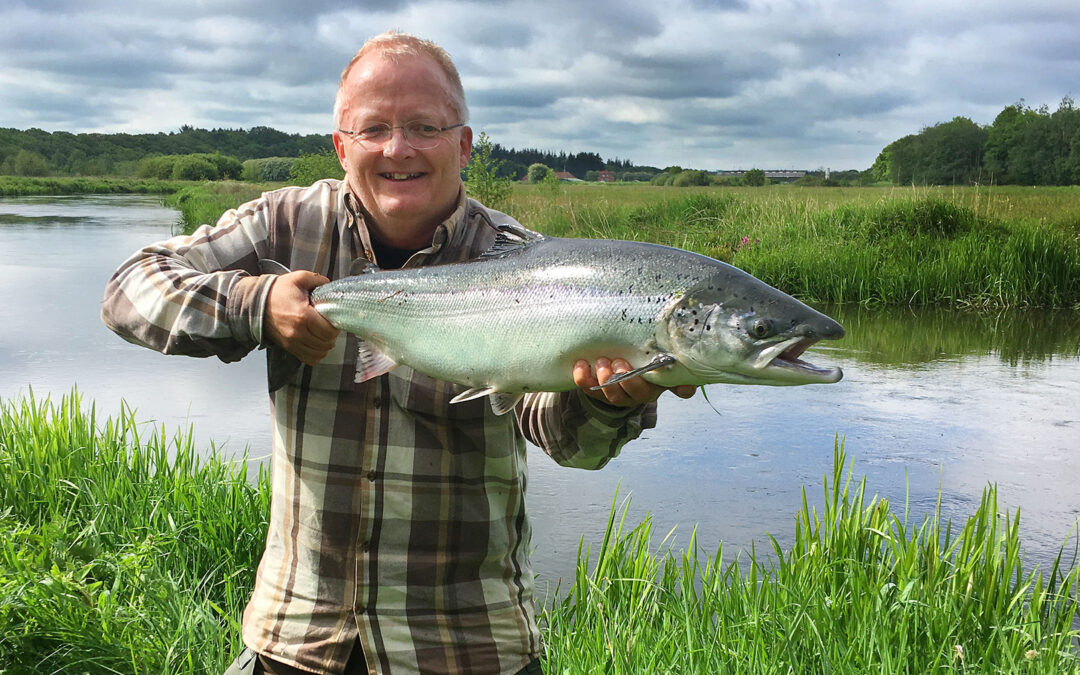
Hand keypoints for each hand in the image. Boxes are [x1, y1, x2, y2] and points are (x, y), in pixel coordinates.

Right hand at [264, 271, 339, 364]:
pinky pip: (309, 359)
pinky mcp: (288, 347)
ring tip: (323, 334)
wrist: (256, 303)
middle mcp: (298, 332)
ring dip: (325, 345)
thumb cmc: (277, 291)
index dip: (336, 325)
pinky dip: (317, 354)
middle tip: (329, 326)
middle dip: (332, 335)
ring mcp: (292, 342)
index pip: (329, 330)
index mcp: (303, 315)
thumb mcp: (298, 278)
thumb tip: (329, 284)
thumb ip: (317, 279)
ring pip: (320, 353)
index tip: (333, 319)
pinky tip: (316, 344)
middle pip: (326, 343)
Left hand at [573, 357, 696, 407]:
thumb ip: (672, 362)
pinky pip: (589, 388)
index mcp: (657, 383)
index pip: (670, 389)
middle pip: (635, 394)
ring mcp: (616, 394)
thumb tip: (687, 385)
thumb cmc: (638, 357)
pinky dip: (583, 377)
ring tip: (602, 362)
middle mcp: (638, 393)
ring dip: (605, 379)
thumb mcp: (657, 356)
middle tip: (619, 362)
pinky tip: (581, 364)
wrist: (612, 362)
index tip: (656, 374)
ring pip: (612, 395)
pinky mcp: (596, 391)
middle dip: (626, 379)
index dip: (674, 387)